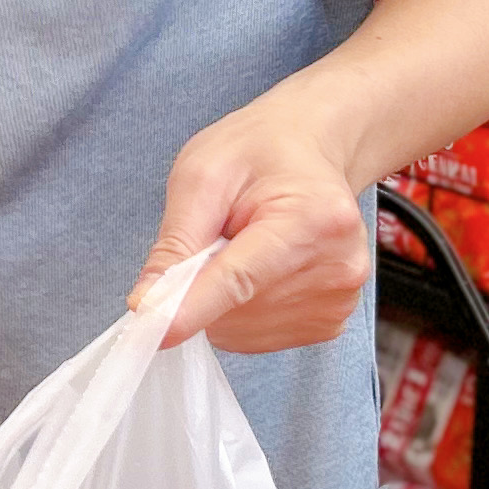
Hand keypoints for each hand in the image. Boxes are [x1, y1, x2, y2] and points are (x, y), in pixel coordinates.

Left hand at [132, 97, 374, 352]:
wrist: (307, 150)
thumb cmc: (257, 153)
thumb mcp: (202, 175)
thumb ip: (176, 242)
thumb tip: (149, 304)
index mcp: (314, 217)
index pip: (240, 280)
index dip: (191, 308)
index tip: (151, 330)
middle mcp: (338, 265)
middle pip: (238, 310)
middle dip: (203, 287)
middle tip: (215, 237)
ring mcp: (340, 299)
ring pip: (244, 332)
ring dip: (221, 302)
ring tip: (242, 247)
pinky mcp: (332, 320)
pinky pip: (260, 338)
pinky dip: (240, 315)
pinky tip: (255, 272)